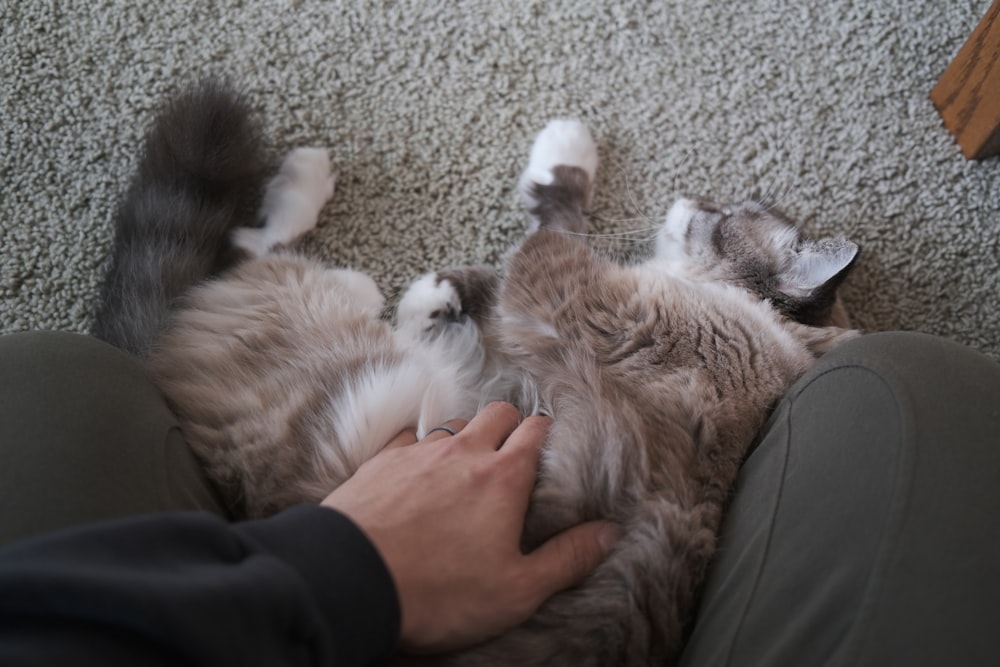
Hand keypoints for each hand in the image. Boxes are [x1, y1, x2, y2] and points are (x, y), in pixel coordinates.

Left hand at [322, 402, 620, 652]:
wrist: (351, 581)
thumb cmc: (439, 591)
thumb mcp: (517, 589)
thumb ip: (568, 558)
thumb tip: (610, 533)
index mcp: (503, 477)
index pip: (535, 431)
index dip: (546, 433)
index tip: (549, 443)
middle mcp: (463, 452)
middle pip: (496, 413)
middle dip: (510, 423)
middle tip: (512, 447)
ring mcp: (418, 453)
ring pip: (452, 423)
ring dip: (466, 434)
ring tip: (466, 461)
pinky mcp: (381, 462)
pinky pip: (408, 438)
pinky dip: (419, 447)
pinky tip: (416, 468)